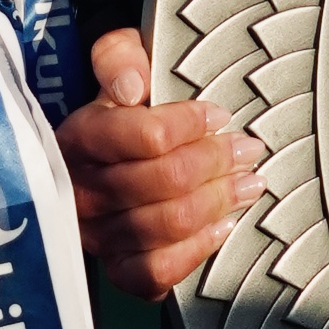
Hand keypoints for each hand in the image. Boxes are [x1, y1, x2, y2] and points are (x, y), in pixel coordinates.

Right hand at [54, 26, 266, 300]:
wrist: (104, 151)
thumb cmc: (121, 105)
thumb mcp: (117, 61)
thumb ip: (118, 56)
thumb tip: (130, 87)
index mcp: (79, 137)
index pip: (145, 137)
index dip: (190, 126)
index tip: (219, 115)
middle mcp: (81, 190)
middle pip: (163, 182)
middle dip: (216, 163)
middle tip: (247, 150)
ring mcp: (96, 234)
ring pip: (165, 226)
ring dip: (218, 202)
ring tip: (248, 183)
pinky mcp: (115, 268)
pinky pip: (155, 272)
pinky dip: (195, 251)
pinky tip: (221, 227)